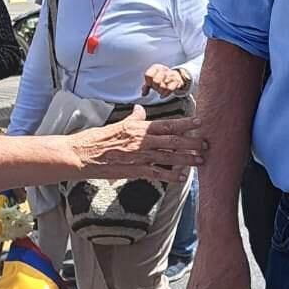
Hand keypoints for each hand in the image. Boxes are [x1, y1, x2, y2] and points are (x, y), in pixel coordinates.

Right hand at [71, 105, 207, 179]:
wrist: (81, 155)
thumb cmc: (97, 139)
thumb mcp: (117, 125)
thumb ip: (133, 118)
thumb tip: (140, 109)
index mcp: (138, 128)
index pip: (167, 124)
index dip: (186, 124)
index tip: (200, 123)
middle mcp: (141, 141)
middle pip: (173, 140)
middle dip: (192, 142)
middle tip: (207, 144)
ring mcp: (138, 156)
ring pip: (168, 156)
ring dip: (186, 159)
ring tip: (201, 160)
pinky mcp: (134, 170)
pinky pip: (156, 173)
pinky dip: (170, 176)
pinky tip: (182, 178)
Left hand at [142, 63, 188, 96]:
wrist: (176, 77)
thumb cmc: (162, 78)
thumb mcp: (152, 80)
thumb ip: (146, 87)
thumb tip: (143, 94)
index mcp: (156, 68)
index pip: (149, 75)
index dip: (148, 81)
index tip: (149, 84)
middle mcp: (164, 70)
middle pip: (156, 81)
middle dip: (155, 87)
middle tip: (156, 88)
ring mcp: (171, 76)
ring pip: (162, 86)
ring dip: (160, 91)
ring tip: (160, 91)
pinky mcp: (177, 82)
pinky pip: (170, 89)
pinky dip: (165, 94)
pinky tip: (162, 96)